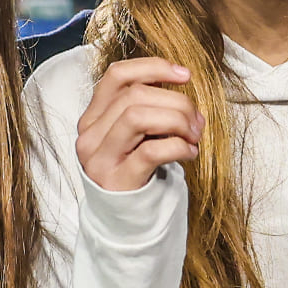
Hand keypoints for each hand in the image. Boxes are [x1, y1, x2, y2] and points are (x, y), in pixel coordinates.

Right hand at [74, 58, 202, 193]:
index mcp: (92, 117)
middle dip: (176, 101)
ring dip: (177, 120)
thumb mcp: (133, 134)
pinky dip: (178, 146)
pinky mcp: (118, 181)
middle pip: (135, 95)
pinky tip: (189, 152)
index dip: (153, 67)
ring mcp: (100, 159)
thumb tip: (181, 81)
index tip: (185, 75)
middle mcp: (90, 135)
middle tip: (197, 119)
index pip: (117, 75)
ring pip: (138, 116)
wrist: (124, 220)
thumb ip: (146, 106)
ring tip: (194, 135)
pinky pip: (151, 151)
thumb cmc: (135, 168)